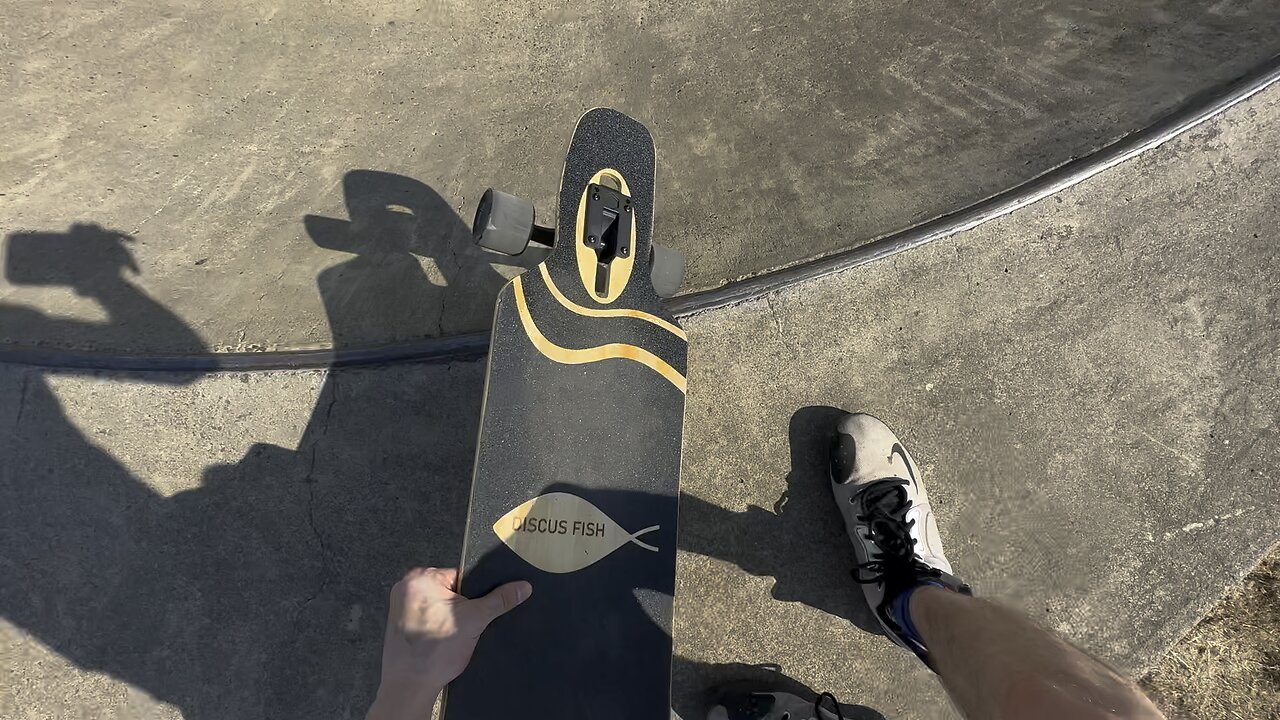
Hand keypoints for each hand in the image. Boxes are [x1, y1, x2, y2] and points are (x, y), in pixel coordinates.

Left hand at [367, 567, 531, 719]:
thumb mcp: (475, 620)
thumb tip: (523, 587)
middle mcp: (406, 588)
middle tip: (467, 625)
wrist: (410, 686)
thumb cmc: (435, 651)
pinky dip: (438, 628)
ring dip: (450, 618)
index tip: (479, 608)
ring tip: (455, 635)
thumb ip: (500, 600)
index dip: (475, 593)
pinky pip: (428, 619)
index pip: (460, 576)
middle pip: (449, 591)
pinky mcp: (400, 626)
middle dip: (462, 607)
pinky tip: (443, 642)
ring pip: (439, 606)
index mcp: (420, 578)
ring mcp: (400, 608)